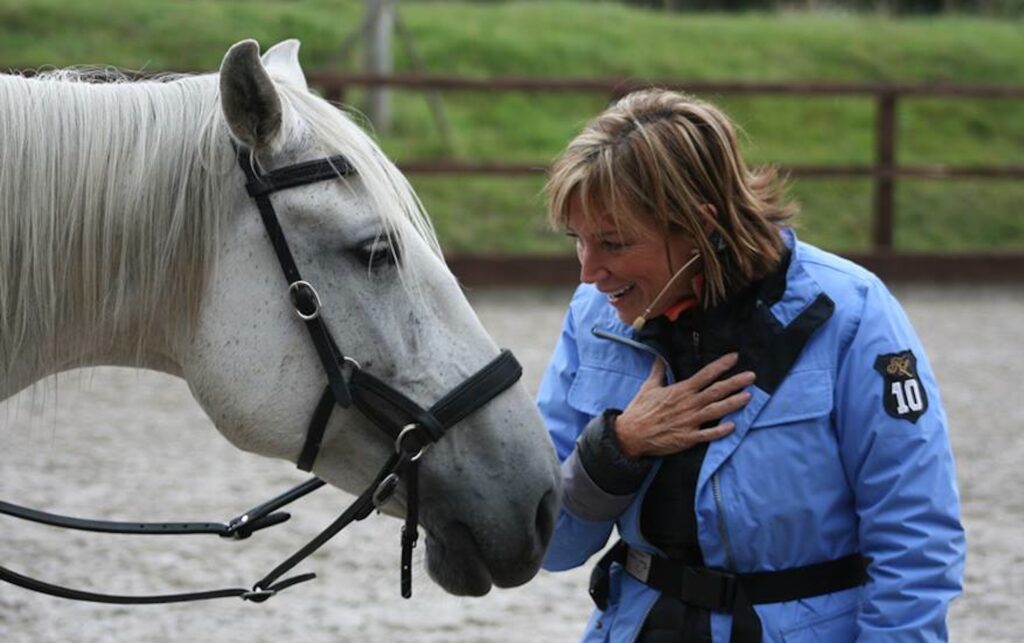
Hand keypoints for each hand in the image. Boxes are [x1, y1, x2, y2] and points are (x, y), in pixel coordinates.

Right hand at [615, 353, 754, 458]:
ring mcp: (690, 422)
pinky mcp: (688, 438)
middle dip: (735, 382)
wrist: (631, 434)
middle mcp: (688, 404)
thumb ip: (658, 371)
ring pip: (716, 410)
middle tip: (752, 376)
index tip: (735, 357)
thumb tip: (660, 356)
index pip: (705, 375)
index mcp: (680, 390)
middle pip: (716, 391)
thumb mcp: (648, 387)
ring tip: (749, 396)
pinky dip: (721, 431)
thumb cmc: (640, 410)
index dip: (721, 365)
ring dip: (733, 403)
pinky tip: (733, 426)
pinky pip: (708, 434)